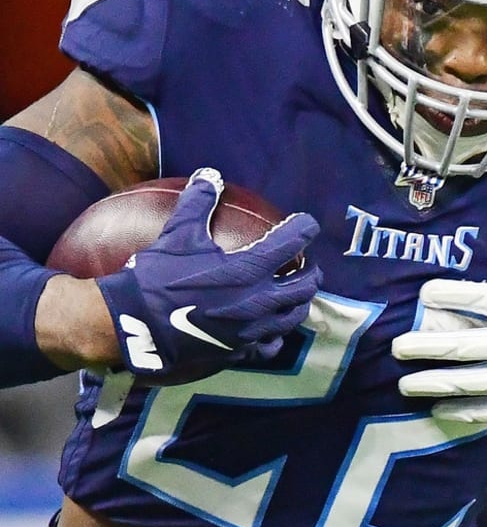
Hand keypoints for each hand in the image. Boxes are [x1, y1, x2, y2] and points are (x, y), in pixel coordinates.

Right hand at [96, 168, 321, 381]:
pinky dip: (276, 334)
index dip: (304, 229)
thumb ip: (198, 203)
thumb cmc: (157, 277)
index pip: (293, 242)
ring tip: (295, 295)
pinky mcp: (240, 351)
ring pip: (293, 316)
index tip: (307, 224)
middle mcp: (260, 301)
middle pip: (305, 286)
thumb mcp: (177, 235)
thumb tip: (210, 174)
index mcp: (250, 269)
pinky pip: (271, 345)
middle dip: (311, 273)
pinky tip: (271, 328)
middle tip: (308, 265)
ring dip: (299, 302)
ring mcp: (253, 330)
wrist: (134, 325)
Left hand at [392, 188, 486, 430]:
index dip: (452, 294)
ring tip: (404, 383)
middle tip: (396, 346)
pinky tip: (442, 411)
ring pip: (474, 383)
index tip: (424, 291)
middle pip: (468, 346)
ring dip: (437, 383)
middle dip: (428, 346)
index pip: (486, 299)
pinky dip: (467, 412)